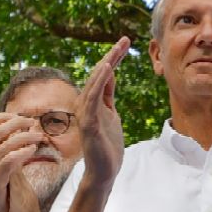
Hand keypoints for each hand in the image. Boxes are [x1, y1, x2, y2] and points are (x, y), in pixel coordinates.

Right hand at [0, 112, 45, 211]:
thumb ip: (4, 150)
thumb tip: (18, 133)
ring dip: (25, 136)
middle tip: (33, 123)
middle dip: (17, 122)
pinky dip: (23, 152)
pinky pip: (9, 159)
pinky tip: (33, 150)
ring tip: (39, 136)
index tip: (20, 116)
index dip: (3, 116)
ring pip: (6, 142)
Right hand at [75, 37, 129, 189]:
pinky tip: (107, 69)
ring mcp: (86, 113)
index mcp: (93, 102)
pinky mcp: (89, 123)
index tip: (126, 42)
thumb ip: (108, 96)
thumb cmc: (107, 145)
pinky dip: (99, 82)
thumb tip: (109, 73)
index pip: (104, 75)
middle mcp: (86, 104)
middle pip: (99, 75)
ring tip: (116, 50)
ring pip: (95, 83)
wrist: (104, 172)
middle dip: (112, 56)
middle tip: (125, 39)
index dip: (114, 57)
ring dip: (106, 65)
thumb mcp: (111, 114)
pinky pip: (93, 98)